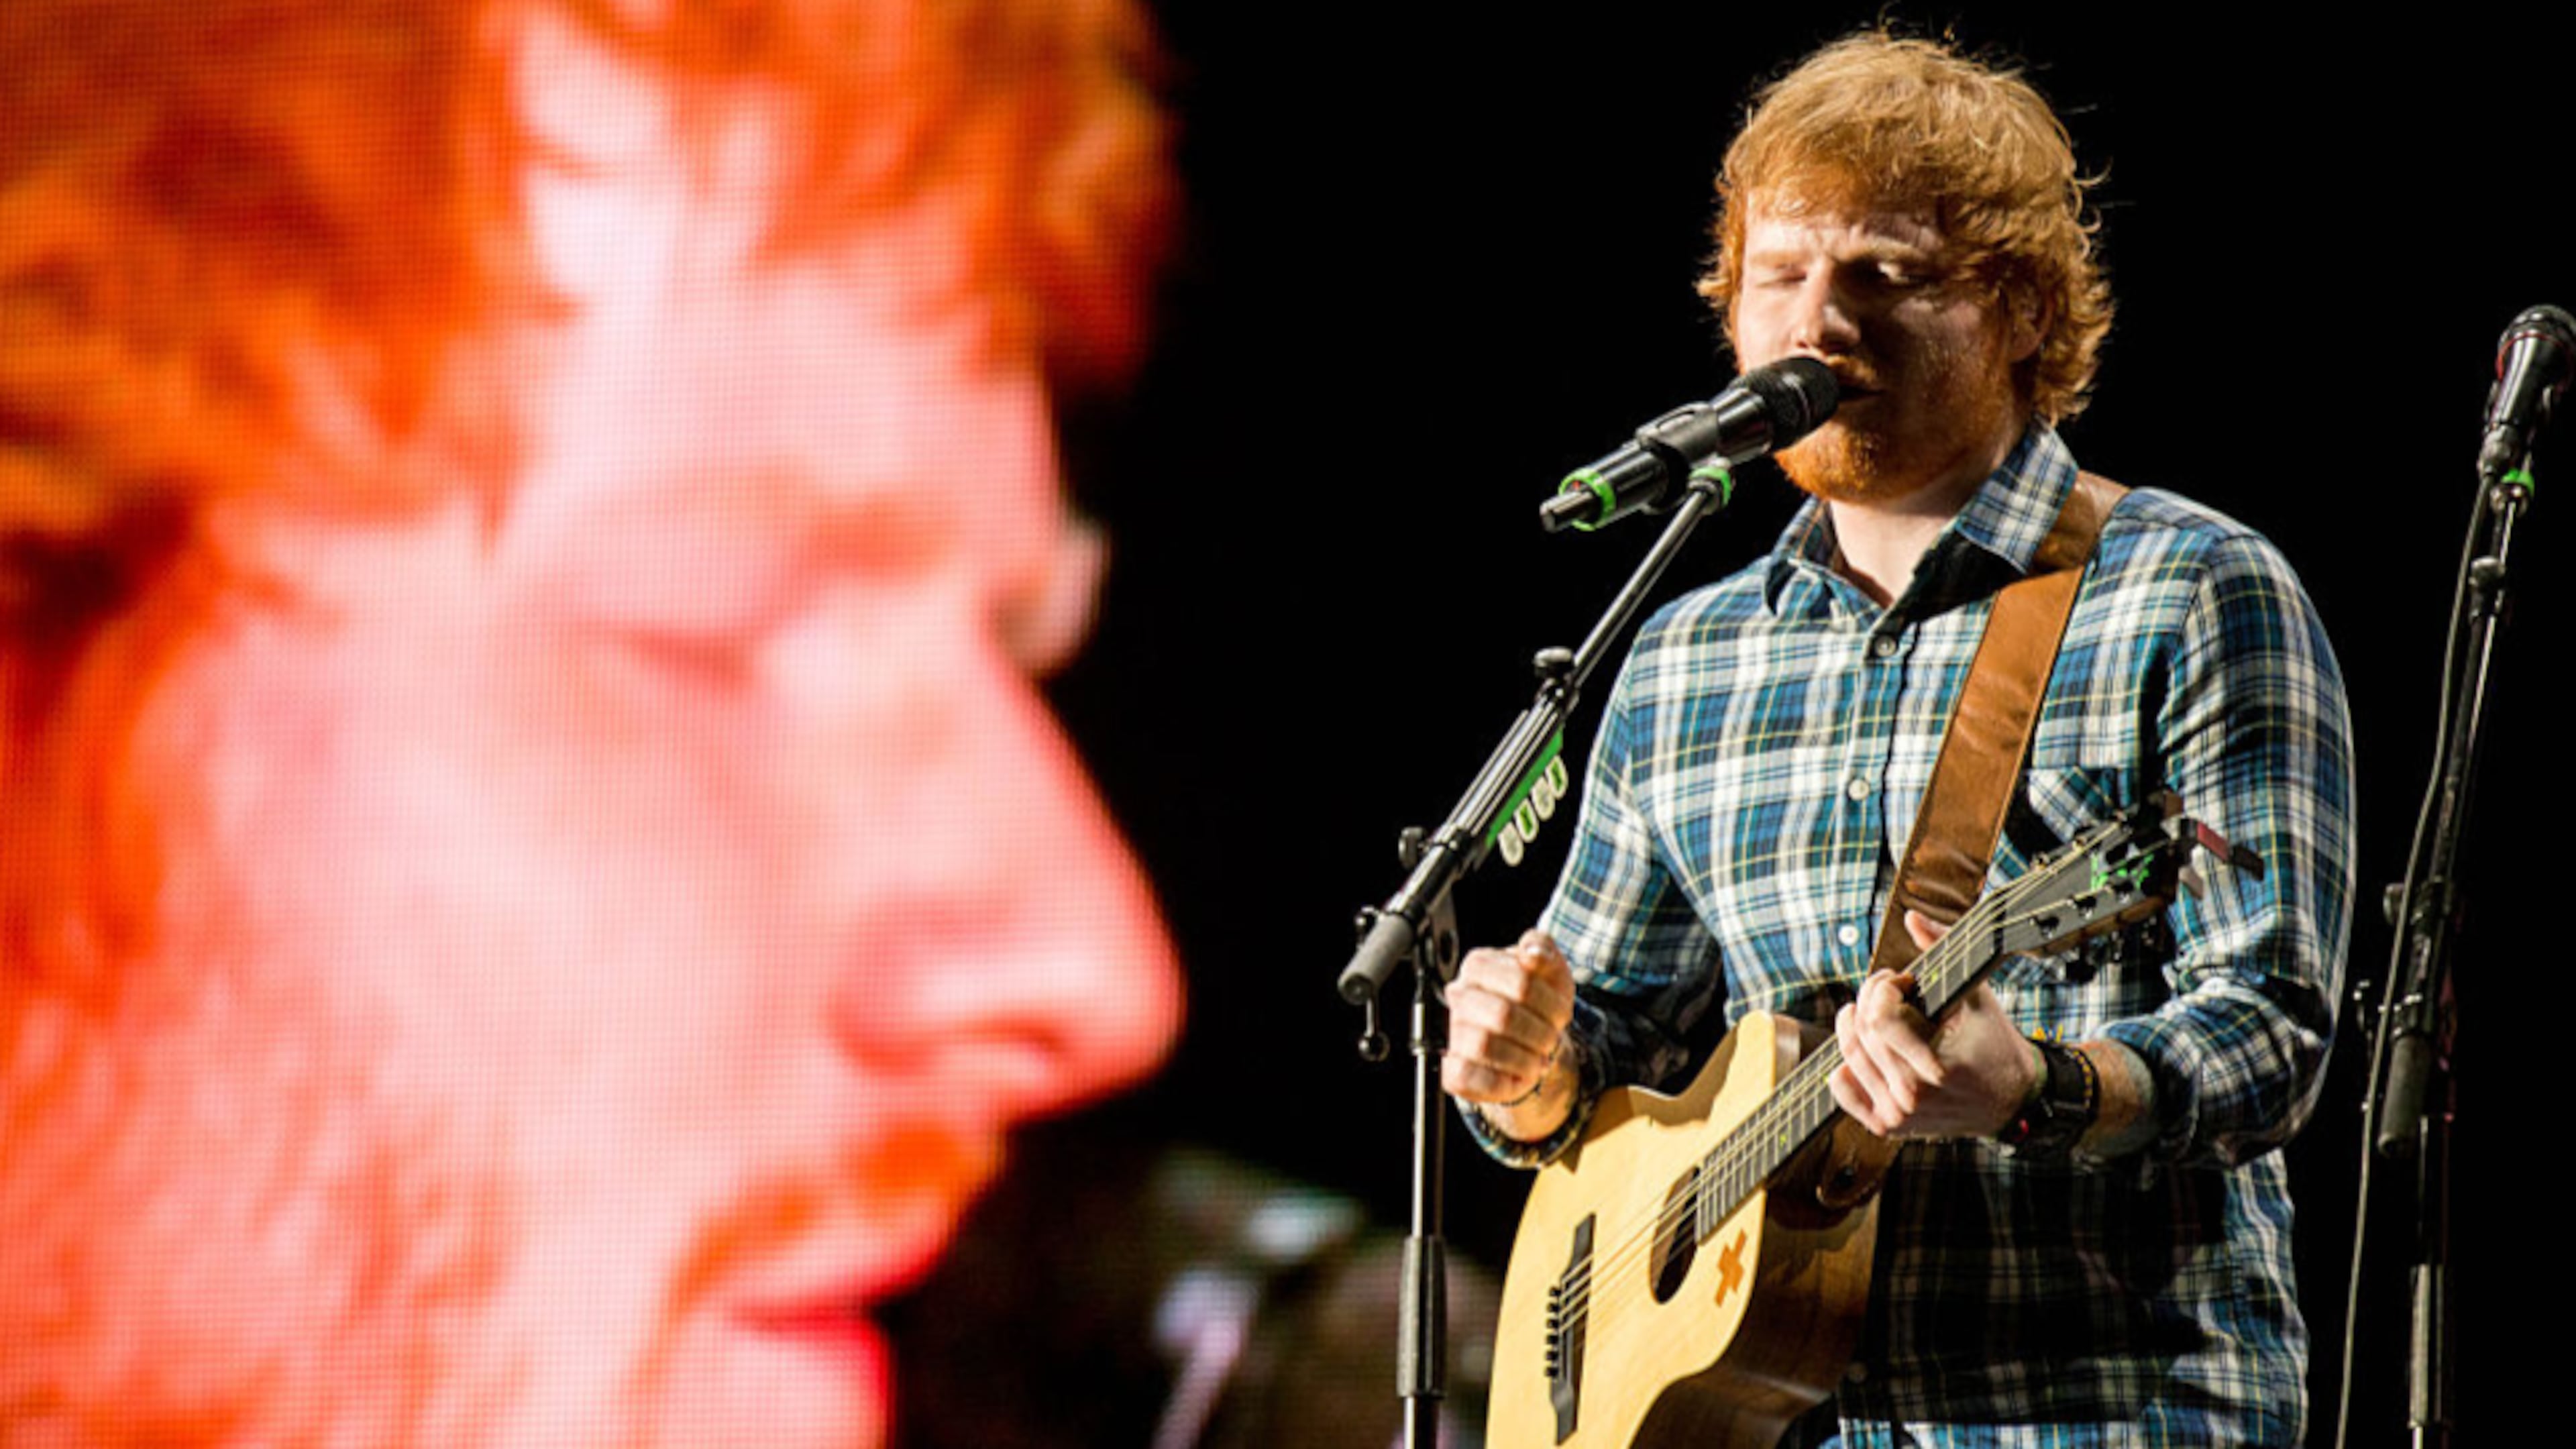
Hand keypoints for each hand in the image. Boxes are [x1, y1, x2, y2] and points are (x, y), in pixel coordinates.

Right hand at [1443, 930, 1573, 1112]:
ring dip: (1525, 1058)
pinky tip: (1519, 1075)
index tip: (1562, 1014)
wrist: (1530, 1039)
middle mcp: (1460, 995)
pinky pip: (1470, 1078)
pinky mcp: (1453, 1069)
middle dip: (1539, 1032)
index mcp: (1479, 964)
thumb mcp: (1551, 969)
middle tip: (1551, 1039)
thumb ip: (1542, 948)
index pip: (1519, 981)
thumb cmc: (1538, 1000)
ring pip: (1485, 1046)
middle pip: (1503, 1015)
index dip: (1550, 1003)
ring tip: (1539, 1058)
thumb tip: (1532, 953)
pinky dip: (1505, 1082)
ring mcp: (1454, 1032)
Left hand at [1830, 911, 2040, 1139]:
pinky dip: (1845, 1064)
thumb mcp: (1977, 995)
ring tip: (1876, 1013)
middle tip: (1888, 990)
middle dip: (1868, 1000)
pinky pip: (1844, 1089)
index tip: (1899, 980)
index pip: (1878, 1020)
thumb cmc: (1994, 1046)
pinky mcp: (1888, 1125)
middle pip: (1860, 1035)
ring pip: (1848, 1057)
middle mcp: (1912, 1095)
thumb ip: (1944, 952)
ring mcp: (1898, 1114)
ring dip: (1854, 1026)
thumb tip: (1911, 917)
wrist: (2011, 1101)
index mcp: (1934, 1066)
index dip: (1881, 989)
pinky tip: (1865, 1047)